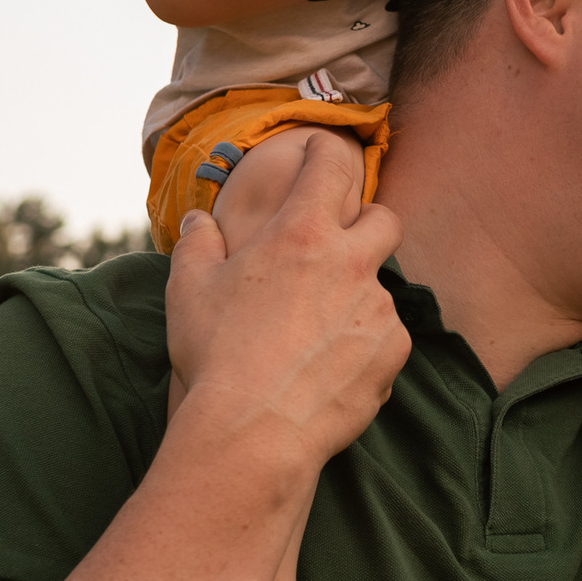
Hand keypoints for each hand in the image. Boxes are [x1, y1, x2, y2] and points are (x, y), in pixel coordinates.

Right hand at [162, 144, 408, 465]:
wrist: (253, 430)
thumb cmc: (214, 356)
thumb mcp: (188, 289)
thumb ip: (197, 242)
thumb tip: (199, 219)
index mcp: (302, 234)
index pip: (331, 164)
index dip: (329, 150)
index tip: (322, 152)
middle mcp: (351, 262)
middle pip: (385, 219)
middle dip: (368, 226)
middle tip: (339, 249)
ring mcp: (378, 308)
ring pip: (380, 287)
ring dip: (356, 299)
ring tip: (314, 335)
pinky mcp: (393, 351)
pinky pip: (386, 336)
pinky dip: (364, 346)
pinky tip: (328, 369)